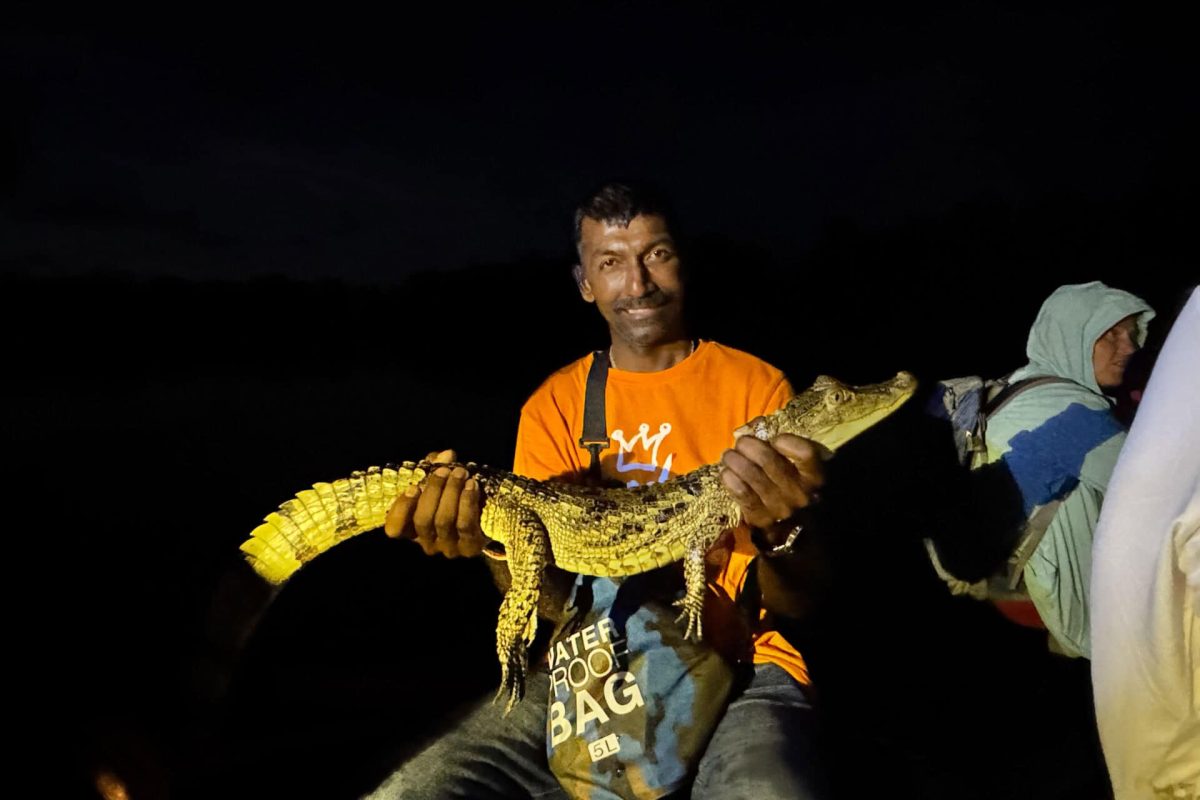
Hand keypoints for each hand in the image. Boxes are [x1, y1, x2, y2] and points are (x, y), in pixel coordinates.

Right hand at [384, 449, 485, 557]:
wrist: (487, 518)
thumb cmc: (455, 497)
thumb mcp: (440, 481)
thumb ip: (436, 466)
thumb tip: (446, 455)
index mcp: (412, 529)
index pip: (395, 529)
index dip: (401, 510)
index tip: (413, 487)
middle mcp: (427, 542)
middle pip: (423, 520)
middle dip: (433, 491)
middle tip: (445, 471)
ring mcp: (448, 548)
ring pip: (444, 520)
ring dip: (452, 492)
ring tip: (460, 473)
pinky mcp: (469, 548)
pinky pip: (465, 525)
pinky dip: (467, 502)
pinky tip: (472, 486)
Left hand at [720, 431, 825, 547]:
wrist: (788, 522)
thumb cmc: (788, 479)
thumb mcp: (791, 459)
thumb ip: (777, 441)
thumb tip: (750, 428)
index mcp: (814, 476)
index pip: (805, 454)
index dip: (788, 443)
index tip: (775, 439)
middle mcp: (801, 494)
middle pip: (769, 461)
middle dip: (749, 446)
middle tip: (741, 442)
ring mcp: (781, 509)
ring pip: (752, 476)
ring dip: (735, 461)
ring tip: (729, 455)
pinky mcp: (762, 519)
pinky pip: (742, 494)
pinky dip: (730, 480)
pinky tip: (725, 472)